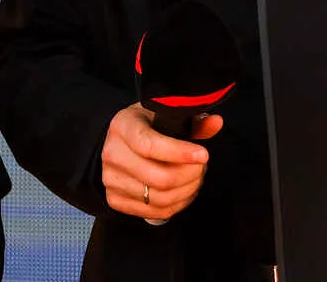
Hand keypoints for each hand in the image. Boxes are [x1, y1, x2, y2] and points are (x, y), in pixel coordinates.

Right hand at [101, 104, 221, 222]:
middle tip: (202, 166)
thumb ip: (193, 121)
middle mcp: (112, 153)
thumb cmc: (147, 126)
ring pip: (160, 198)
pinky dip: (177, 204)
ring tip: (196, 177)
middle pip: (159, 178)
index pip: (150, 145)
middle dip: (190, 175)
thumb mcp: (166, 114)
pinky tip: (185, 191)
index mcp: (123, 126)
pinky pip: (154, 211)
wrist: (119, 144)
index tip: (203, 155)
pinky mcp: (115, 200)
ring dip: (187, 190)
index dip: (180, 153)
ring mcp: (111, 179)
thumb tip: (216, 122)